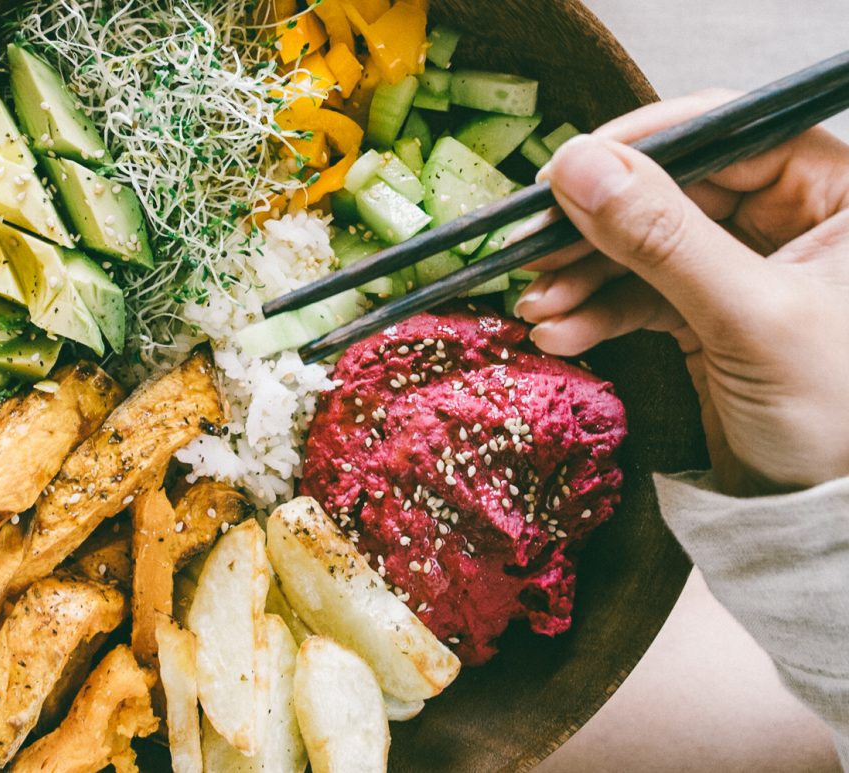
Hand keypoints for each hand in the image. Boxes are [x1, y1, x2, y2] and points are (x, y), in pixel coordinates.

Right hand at [515, 91, 848, 493]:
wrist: (822, 522)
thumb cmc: (834, 418)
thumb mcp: (749, 317)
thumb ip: (664, 237)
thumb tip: (578, 164)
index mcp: (842, 194)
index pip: (730, 132)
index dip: (644, 144)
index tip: (568, 168)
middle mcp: (797, 220)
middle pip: (674, 191)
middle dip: (597, 227)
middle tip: (532, 248)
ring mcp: (747, 269)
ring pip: (647, 246)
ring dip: (584, 276)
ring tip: (536, 306)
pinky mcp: (710, 316)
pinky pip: (641, 295)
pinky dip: (596, 312)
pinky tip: (560, 333)